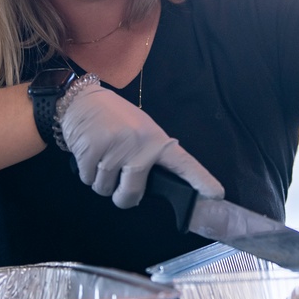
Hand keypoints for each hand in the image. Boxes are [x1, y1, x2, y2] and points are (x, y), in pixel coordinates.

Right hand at [61, 83, 224, 207]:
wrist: (82, 101)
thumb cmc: (114, 119)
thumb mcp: (141, 131)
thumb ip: (151, 155)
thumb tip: (155, 185)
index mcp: (156, 141)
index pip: (183, 163)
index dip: (200, 180)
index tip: (216, 195)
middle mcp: (139, 146)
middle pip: (131, 194)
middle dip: (122, 197)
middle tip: (118, 183)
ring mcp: (115, 149)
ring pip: (106, 190)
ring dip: (101, 182)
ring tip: (102, 157)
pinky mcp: (92, 151)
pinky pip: (88, 180)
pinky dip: (86, 173)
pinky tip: (90, 154)